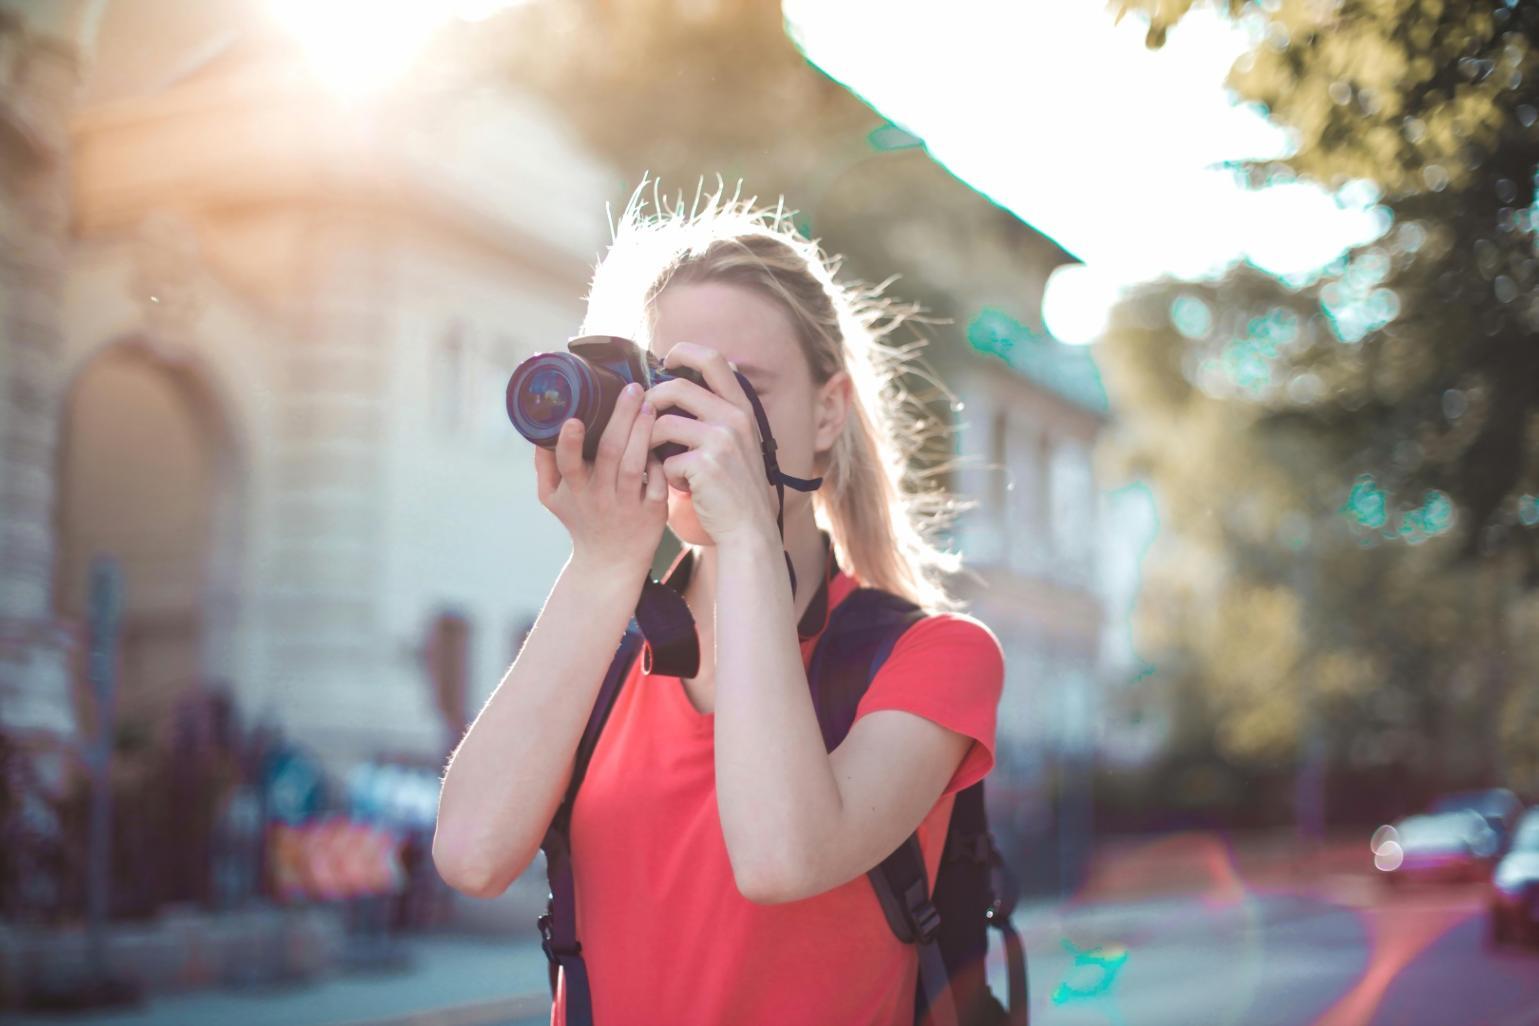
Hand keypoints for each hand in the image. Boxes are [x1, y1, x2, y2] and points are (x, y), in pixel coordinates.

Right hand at [534, 381, 668, 576]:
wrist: (610, 562)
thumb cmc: (581, 521)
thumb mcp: (553, 498)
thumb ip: (544, 465)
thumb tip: (538, 429)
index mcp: (574, 490)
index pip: (568, 465)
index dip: (569, 444)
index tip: (574, 420)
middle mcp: (600, 497)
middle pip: (610, 454)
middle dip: (621, 418)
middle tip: (631, 389)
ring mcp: (627, 505)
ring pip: (635, 465)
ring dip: (643, 432)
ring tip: (649, 405)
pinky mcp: (653, 512)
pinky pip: (658, 482)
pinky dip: (660, 461)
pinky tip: (664, 439)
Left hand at [646, 342, 779, 547]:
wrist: (748, 528)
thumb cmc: (734, 486)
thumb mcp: (737, 441)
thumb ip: (717, 413)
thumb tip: (678, 382)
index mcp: (741, 407)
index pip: (713, 358)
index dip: (684, 351)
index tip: (666, 362)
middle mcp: (735, 418)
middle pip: (675, 387)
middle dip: (649, 401)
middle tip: (644, 418)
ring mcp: (722, 440)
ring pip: (662, 424)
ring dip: (652, 444)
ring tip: (660, 459)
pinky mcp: (706, 465)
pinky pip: (666, 460)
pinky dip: (667, 475)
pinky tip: (680, 486)